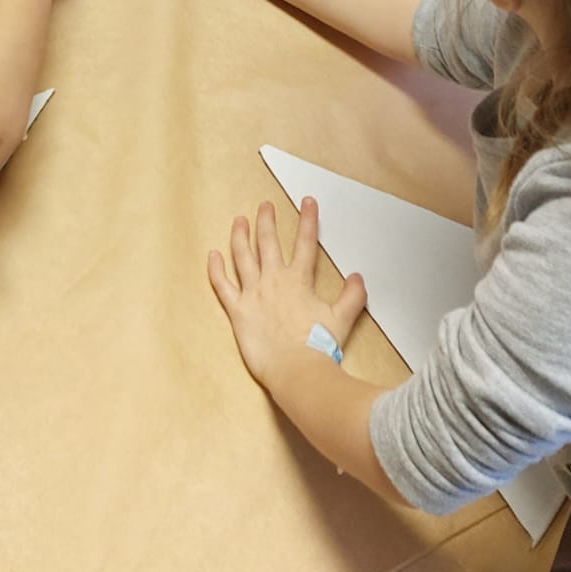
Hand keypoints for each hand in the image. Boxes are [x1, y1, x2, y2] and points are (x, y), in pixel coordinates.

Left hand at [209, 197, 365, 390]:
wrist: (296, 370)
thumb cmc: (317, 348)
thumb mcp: (342, 320)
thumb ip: (352, 297)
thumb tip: (358, 278)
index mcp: (299, 281)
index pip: (305, 243)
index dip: (308, 220)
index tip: (307, 202)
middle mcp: (274, 280)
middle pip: (269, 242)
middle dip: (267, 221)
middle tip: (264, 205)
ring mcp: (254, 293)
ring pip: (243, 256)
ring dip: (240, 236)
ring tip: (239, 220)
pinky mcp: (238, 311)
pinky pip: (222, 285)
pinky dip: (216, 270)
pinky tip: (212, 255)